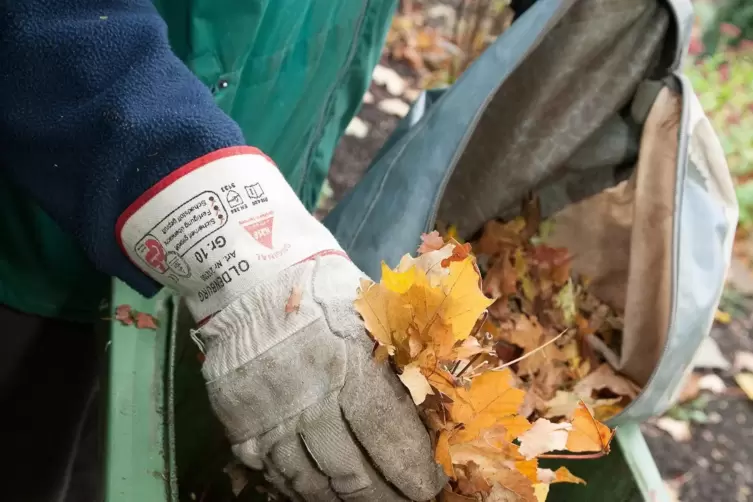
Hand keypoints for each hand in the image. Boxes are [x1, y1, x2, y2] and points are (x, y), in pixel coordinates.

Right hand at [116, 148, 443, 498]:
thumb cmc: (321, 289)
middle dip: (384, 495)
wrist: (247, 278)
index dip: (412, 469)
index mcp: (348, 364)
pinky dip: (302, 490)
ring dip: (346, 498)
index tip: (431, 487)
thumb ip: (400, 357)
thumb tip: (438, 403)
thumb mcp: (370, 308)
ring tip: (369, 501)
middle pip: (352, 469)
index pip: (388, 433)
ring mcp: (271, 418)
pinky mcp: (241, 427)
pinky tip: (323, 492)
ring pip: (312, 482)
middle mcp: (309, 398)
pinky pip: (276, 475)